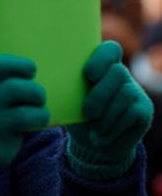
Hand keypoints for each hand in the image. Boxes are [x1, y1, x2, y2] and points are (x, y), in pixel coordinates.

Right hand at [0, 51, 49, 187]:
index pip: (2, 64)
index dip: (22, 65)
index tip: (29, 71)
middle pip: (23, 89)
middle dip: (37, 93)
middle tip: (36, 97)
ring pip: (33, 114)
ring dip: (40, 114)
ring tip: (35, 116)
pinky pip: (23, 137)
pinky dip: (23, 135)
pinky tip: (13, 135)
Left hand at [67, 41, 152, 179]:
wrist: (91, 145)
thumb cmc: (76, 116)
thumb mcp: (68, 99)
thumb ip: (67, 86)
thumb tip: (51, 79)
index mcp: (100, 67)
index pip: (109, 50)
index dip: (101, 59)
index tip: (89, 74)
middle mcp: (120, 75)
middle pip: (117, 72)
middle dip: (100, 94)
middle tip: (88, 112)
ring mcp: (134, 91)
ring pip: (124, 95)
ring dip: (105, 117)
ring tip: (93, 129)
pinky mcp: (143, 110)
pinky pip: (130, 114)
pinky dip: (111, 129)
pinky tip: (100, 137)